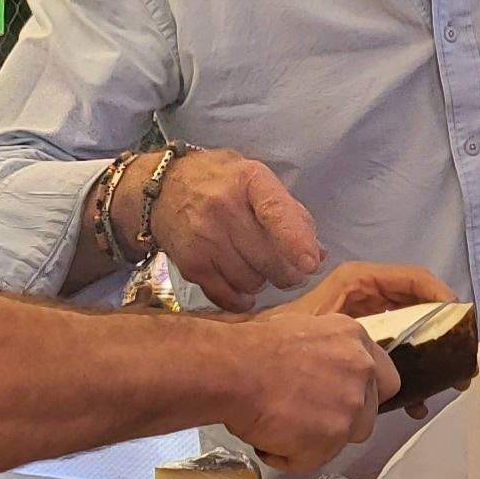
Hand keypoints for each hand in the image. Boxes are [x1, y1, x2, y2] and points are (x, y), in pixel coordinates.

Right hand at [150, 148, 324, 310]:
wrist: (160, 191)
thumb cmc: (220, 183)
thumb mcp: (255, 180)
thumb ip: (290, 213)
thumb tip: (319, 256)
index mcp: (249, 180)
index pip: (275, 211)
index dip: (295, 240)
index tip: (310, 264)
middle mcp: (223, 207)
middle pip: (269, 258)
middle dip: (288, 271)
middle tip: (288, 269)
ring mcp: (204, 237)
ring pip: (252, 281)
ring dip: (262, 281)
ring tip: (255, 265)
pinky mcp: (190, 264)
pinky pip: (227, 295)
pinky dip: (242, 298)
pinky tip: (243, 288)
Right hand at [218, 310, 398, 472]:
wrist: (230, 370)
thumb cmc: (250, 350)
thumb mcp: (302, 330)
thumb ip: (330, 352)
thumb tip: (328, 370)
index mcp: (353, 339)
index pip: (384, 378)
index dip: (364, 394)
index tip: (345, 400)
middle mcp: (360, 371)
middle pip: (368, 413)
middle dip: (340, 420)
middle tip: (304, 416)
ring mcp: (350, 406)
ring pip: (343, 440)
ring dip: (315, 440)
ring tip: (279, 424)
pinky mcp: (332, 439)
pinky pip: (312, 460)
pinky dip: (288, 456)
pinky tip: (268, 435)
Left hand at [285, 260, 461, 419]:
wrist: (247, 360)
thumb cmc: (280, 336)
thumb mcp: (325, 324)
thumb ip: (355, 332)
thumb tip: (395, 345)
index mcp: (360, 282)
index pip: (414, 280)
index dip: (442, 298)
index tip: (460, 322)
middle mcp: (367, 297)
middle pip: (419, 309)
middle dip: (443, 336)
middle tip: (459, 365)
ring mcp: (365, 322)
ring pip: (410, 335)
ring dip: (429, 360)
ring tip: (443, 387)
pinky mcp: (360, 345)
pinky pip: (394, 354)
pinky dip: (408, 374)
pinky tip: (412, 403)